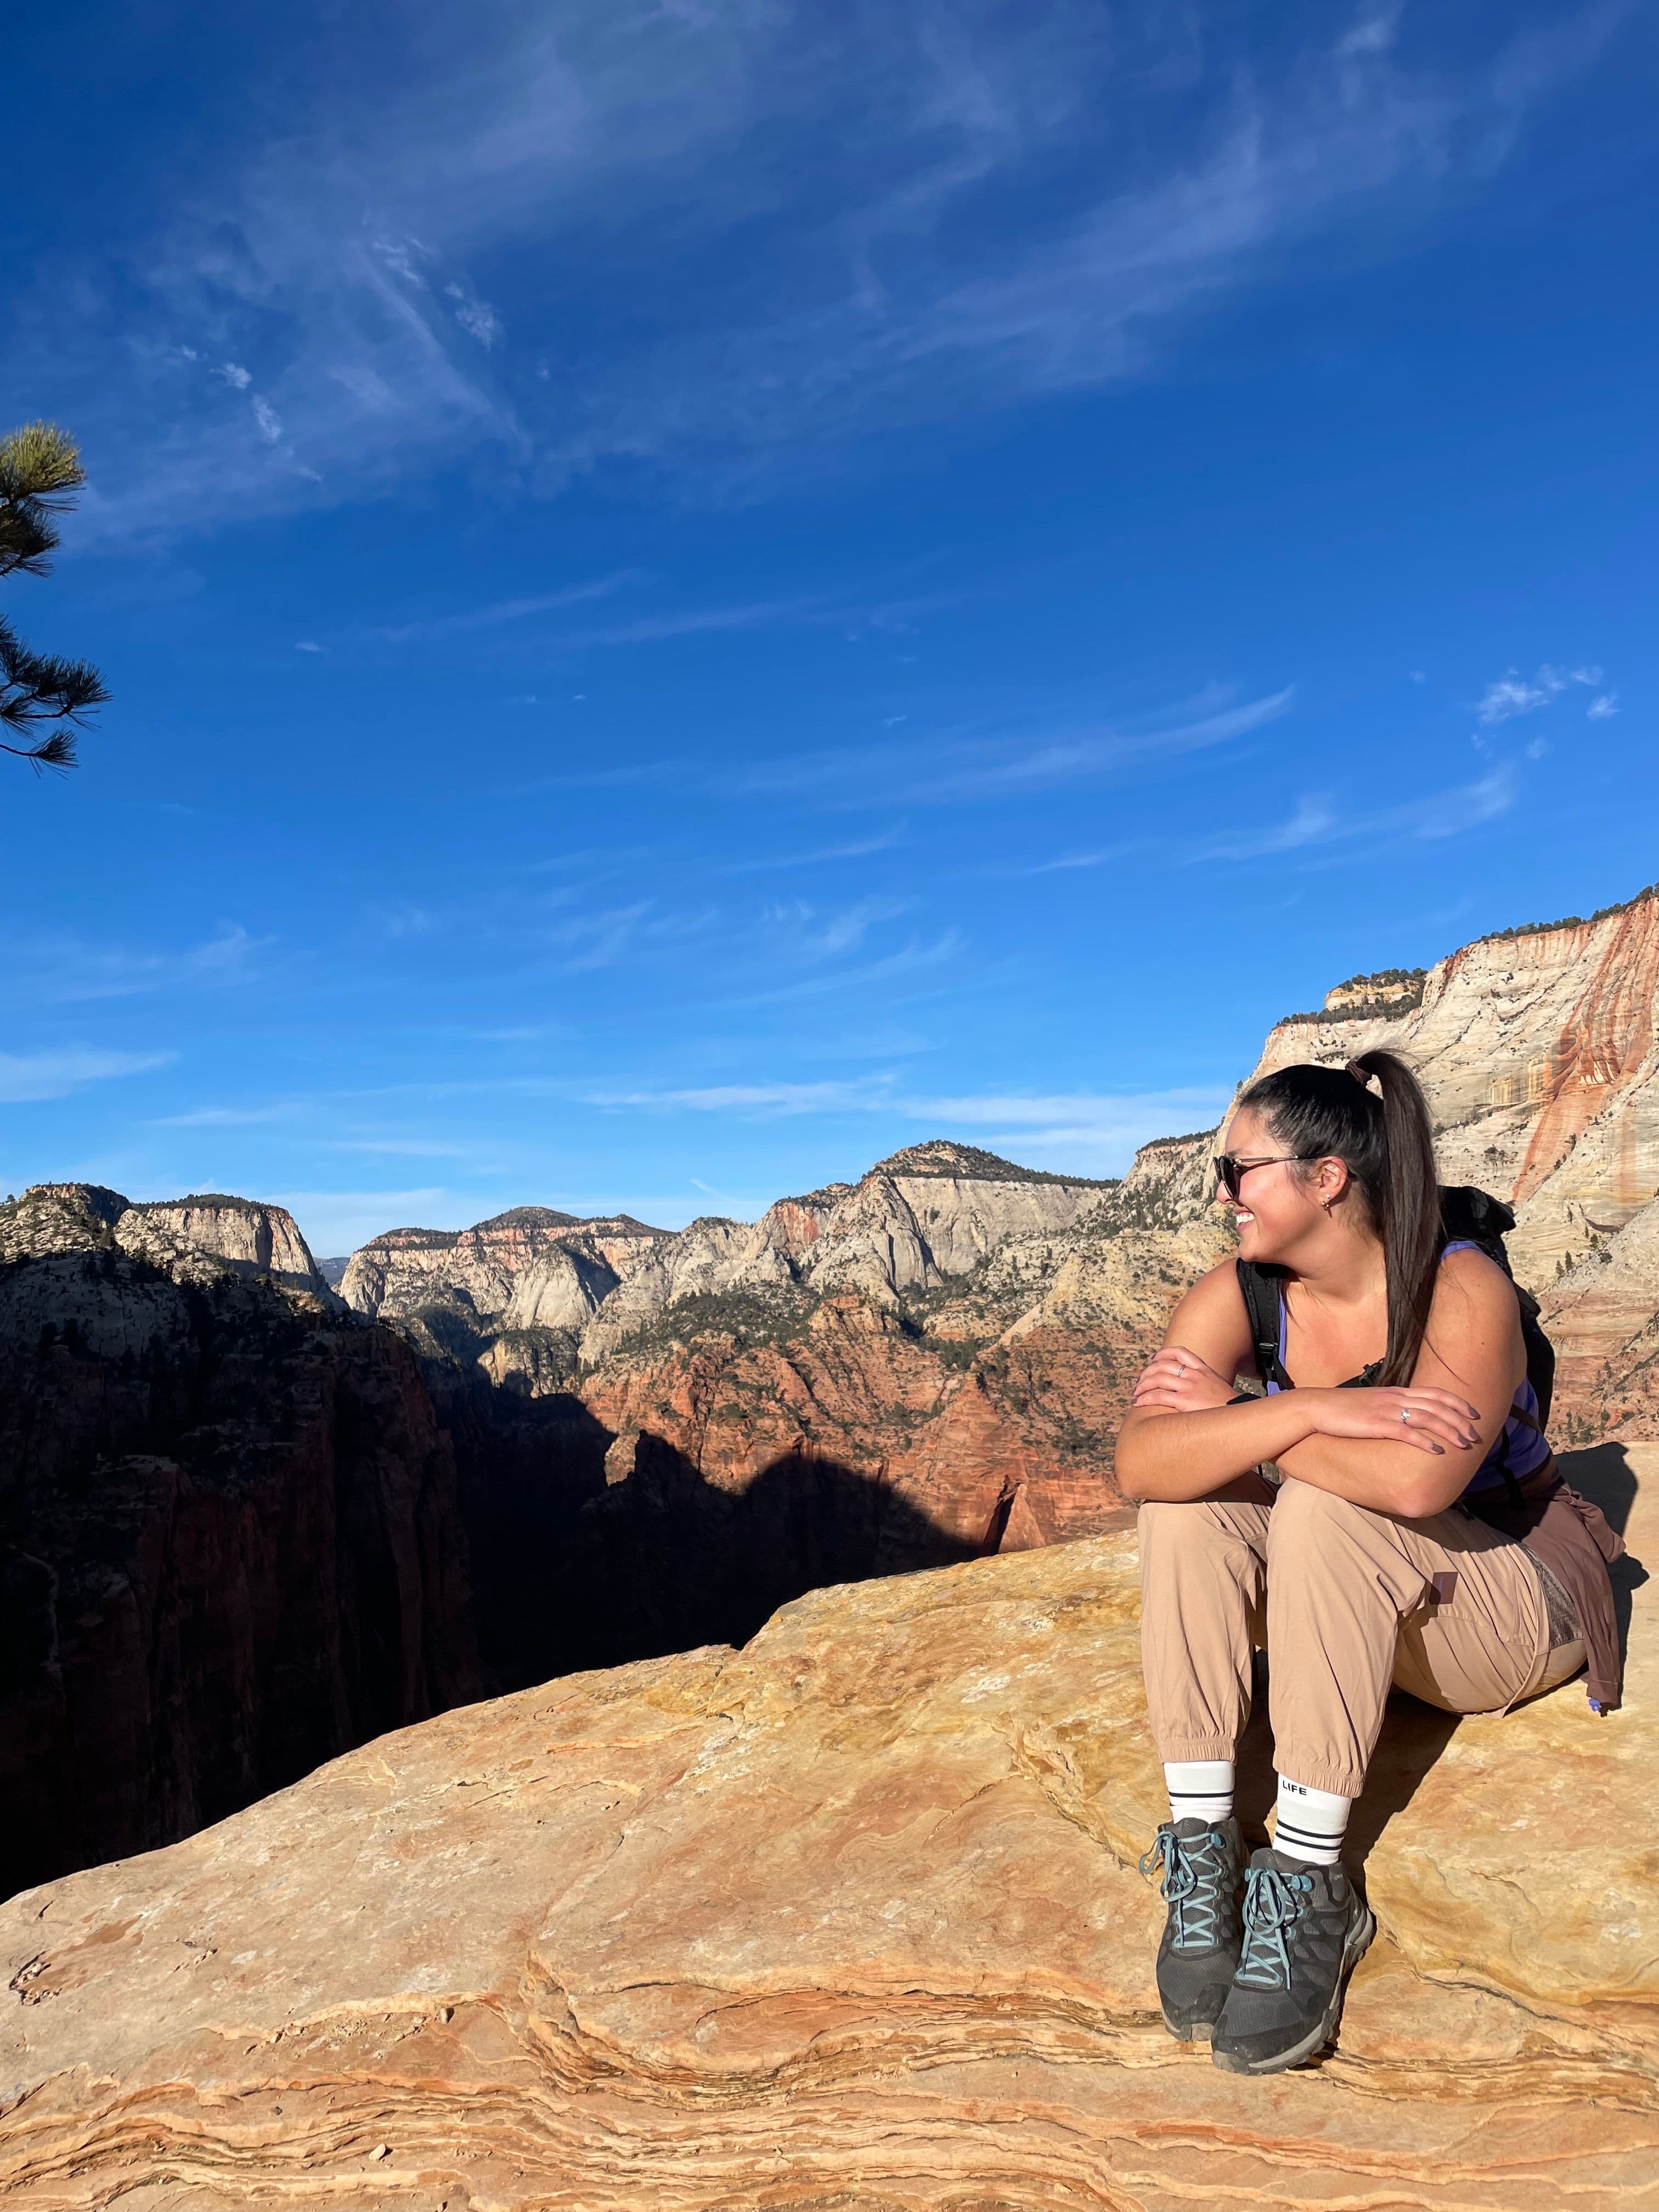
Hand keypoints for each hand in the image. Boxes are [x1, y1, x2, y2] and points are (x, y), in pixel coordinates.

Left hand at [1131, 1345, 1237, 1415]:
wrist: (1241, 1418)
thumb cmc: (1230, 1409)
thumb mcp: (1220, 1390)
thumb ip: (1206, 1386)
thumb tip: (1196, 1393)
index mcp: (1204, 1370)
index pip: (1181, 1353)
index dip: (1164, 1353)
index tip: (1153, 1359)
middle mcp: (1195, 1375)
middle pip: (1163, 1365)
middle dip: (1148, 1372)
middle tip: (1140, 1381)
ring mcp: (1190, 1387)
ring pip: (1157, 1379)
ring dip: (1142, 1385)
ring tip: (1136, 1393)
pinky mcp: (1185, 1401)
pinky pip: (1158, 1396)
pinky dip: (1144, 1398)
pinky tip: (1138, 1403)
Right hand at [1299, 1384, 1482, 1455]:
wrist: (1316, 1407)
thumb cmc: (1341, 1407)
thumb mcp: (1371, 1401)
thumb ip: (1390, 1405)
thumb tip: (1406, 1416)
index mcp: (1395, 1391)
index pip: (1434, 1392)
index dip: (1457, 1402)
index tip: (1473, 1413)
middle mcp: (1395, 1398)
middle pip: (1437, 1405)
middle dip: (1460, 1419)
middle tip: (1475, 1434)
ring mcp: (1386, 1411)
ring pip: (1427, 1418)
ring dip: (1449, 1431)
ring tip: (1464, 1443)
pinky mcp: (1376, 1425)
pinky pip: (1406, 1433)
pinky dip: (1424, 1442)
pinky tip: (1437, 1451)